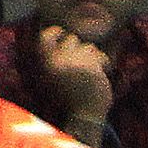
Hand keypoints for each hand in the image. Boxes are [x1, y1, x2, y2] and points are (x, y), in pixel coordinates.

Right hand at [37, 20, 115, 135]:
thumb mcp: (52, 78)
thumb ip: (54, 59)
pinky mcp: (90, 67)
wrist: (83, 115)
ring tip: (91, 71)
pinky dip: (103, 63)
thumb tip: (64, 36)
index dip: (55, 32)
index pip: (45, 37)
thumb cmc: (68, 97)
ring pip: (88, 46)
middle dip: (79, 47)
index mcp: (44, 64)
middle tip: (82, 62)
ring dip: (93, 57)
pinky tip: (100, 74)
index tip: (62, 33)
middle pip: (71, 38)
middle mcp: (56, 61)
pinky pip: (100, 55)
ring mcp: (74, 63)